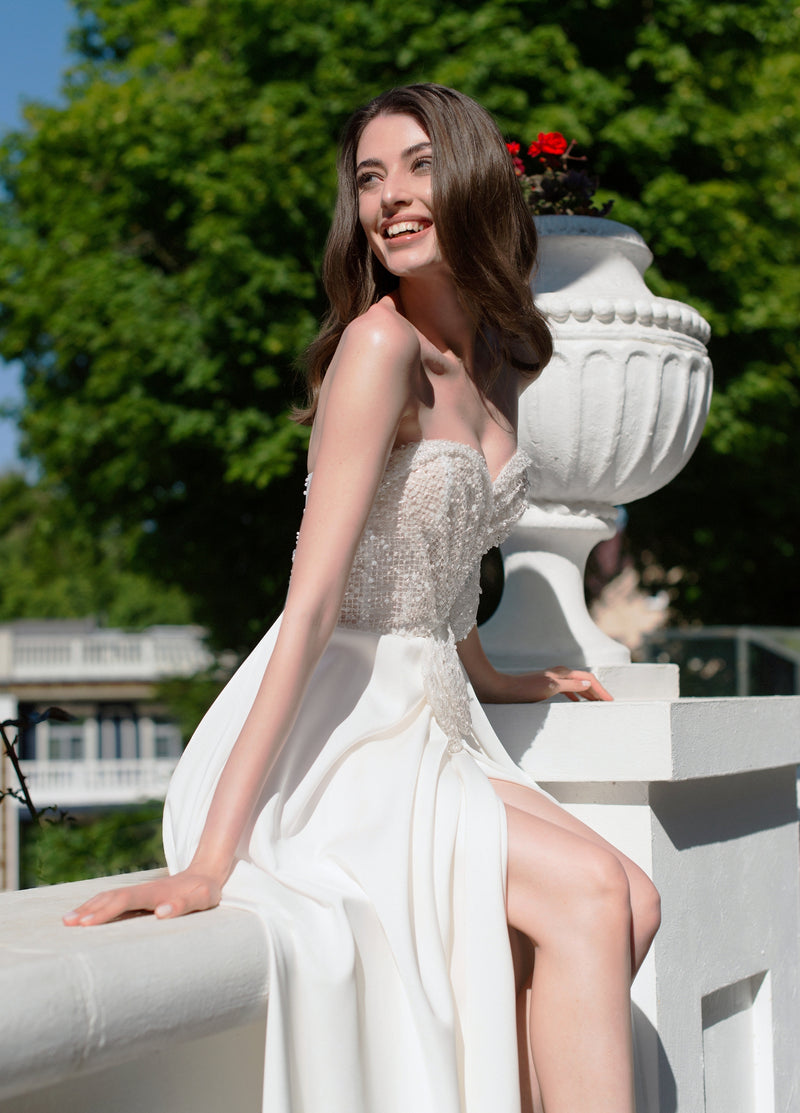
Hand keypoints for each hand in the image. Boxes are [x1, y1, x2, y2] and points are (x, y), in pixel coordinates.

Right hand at [62, 869, 221, 926]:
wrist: (206, 873)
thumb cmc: (204, 891)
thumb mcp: (202, 898)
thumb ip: (183, 905)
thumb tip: (160, 913)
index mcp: (156, 893)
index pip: (126, 901)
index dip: (106, 911)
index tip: (87, 924)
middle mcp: (144, 890)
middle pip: (111, 897)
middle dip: (89, 909)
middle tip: (67, 923)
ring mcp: (140, 892)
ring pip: (109, 896)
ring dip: (89, 907)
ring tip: (68, 920)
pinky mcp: (140, 897)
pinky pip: (114, 900)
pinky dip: (97, 906)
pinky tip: (85, 915)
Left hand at [527, 667, 612, 702]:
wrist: (507, 690)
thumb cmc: (527, 689)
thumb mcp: (551, 687)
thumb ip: (570, 684)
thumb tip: (588, 683)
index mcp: (563, 672)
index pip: (588, 678)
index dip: (600, 689)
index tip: (609, 700)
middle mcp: (560, 674)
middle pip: (584, 681)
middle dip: (597, 691)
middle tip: (607, 703)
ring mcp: (554, 679)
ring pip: (577, 686)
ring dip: (587, 694)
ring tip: (596, 703)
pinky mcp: (548, 686)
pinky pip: (568, 690)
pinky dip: (576, 696)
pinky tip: (577, 702)